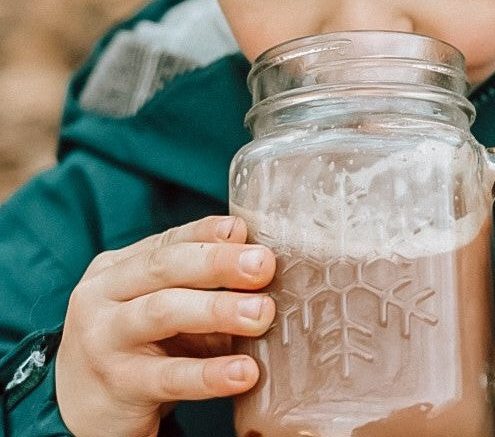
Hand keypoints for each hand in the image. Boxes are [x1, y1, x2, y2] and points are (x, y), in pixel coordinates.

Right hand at [55, 215, 275, 436]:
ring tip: (262, 314)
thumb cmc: (139, 346)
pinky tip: (244, 372)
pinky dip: (210, 373)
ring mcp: (103, 340)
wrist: (82, 411)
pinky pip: (168, 376)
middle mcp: (102, 296)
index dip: (209, 234)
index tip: (246, 232)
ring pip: (163, 312)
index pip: (168, 241)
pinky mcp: (115, 386)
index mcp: (117, 268)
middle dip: (218, 263)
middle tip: (264, 267)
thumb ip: (201, 282)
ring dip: (218, 310)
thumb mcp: (164, 305)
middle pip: (165, 267)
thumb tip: (259, 256)